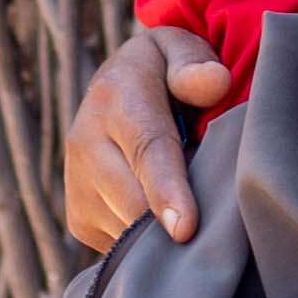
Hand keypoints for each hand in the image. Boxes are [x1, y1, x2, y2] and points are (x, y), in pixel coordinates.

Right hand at [60, 26, 230, 252]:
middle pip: (134, 202)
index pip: (145, 150)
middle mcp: (85, 143)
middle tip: (221, 223)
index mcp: (117, 97)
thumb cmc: (166, 71)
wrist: (117, 87)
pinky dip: (148, 243)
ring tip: (193, 206)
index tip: (184, 229)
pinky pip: (121, 247)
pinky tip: (167, 216)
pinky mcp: (79, 219)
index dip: (167, 191)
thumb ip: (196, 65)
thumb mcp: (183, 49)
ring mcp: (76, 185)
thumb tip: (215, 82)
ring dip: (163, 232)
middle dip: (175, 220)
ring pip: (127, 231)